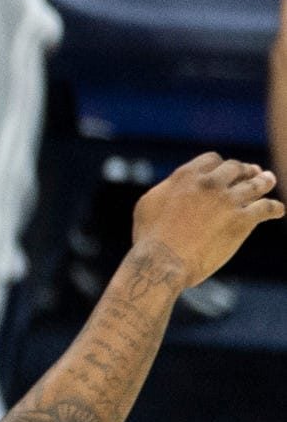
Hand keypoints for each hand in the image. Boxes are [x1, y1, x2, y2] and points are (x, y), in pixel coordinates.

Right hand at [130, 154, 284, 286]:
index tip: (223, 172)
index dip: (219, 165)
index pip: (212, 159)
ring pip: (256, 184)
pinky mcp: (242, 220)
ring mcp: (228, 200)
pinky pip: (267, 208)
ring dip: (265, 181)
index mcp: (186, 176)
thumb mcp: (148, 204)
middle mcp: (210, 183)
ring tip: (269, 180)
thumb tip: (176, 185)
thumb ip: (167, 188)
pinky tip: (278, 210)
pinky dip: (275, 208)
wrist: (162, 261)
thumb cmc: (149, 237)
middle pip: (237, 168)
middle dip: (244, 170)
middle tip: (251, 173)